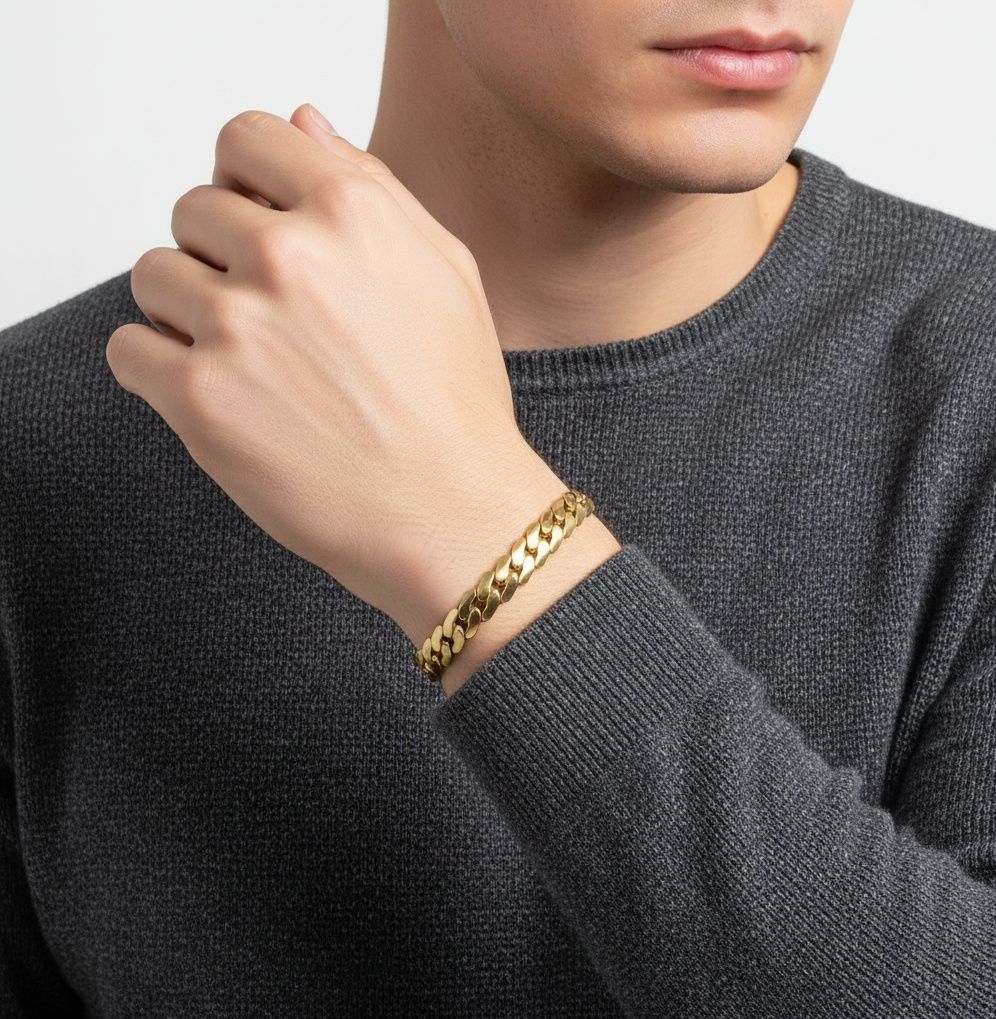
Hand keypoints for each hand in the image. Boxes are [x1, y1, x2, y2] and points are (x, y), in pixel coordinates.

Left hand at [107, 103, 557, 635]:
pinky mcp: (199, 398)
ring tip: (251, 366)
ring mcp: (238, 327)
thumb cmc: (456, 401)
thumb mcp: (444, 271)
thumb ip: (370, 184)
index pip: (243, 137)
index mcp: (351, 209)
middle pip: (191, 210)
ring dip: (188, 314)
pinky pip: (130, 349)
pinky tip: (220, 397)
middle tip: (270, 319)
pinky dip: (160, 370)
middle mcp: (289, 256)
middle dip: (220, 256)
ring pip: (153, 279)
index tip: (259, 226)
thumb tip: (303, 121)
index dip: (246, 182)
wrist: (451, 512)